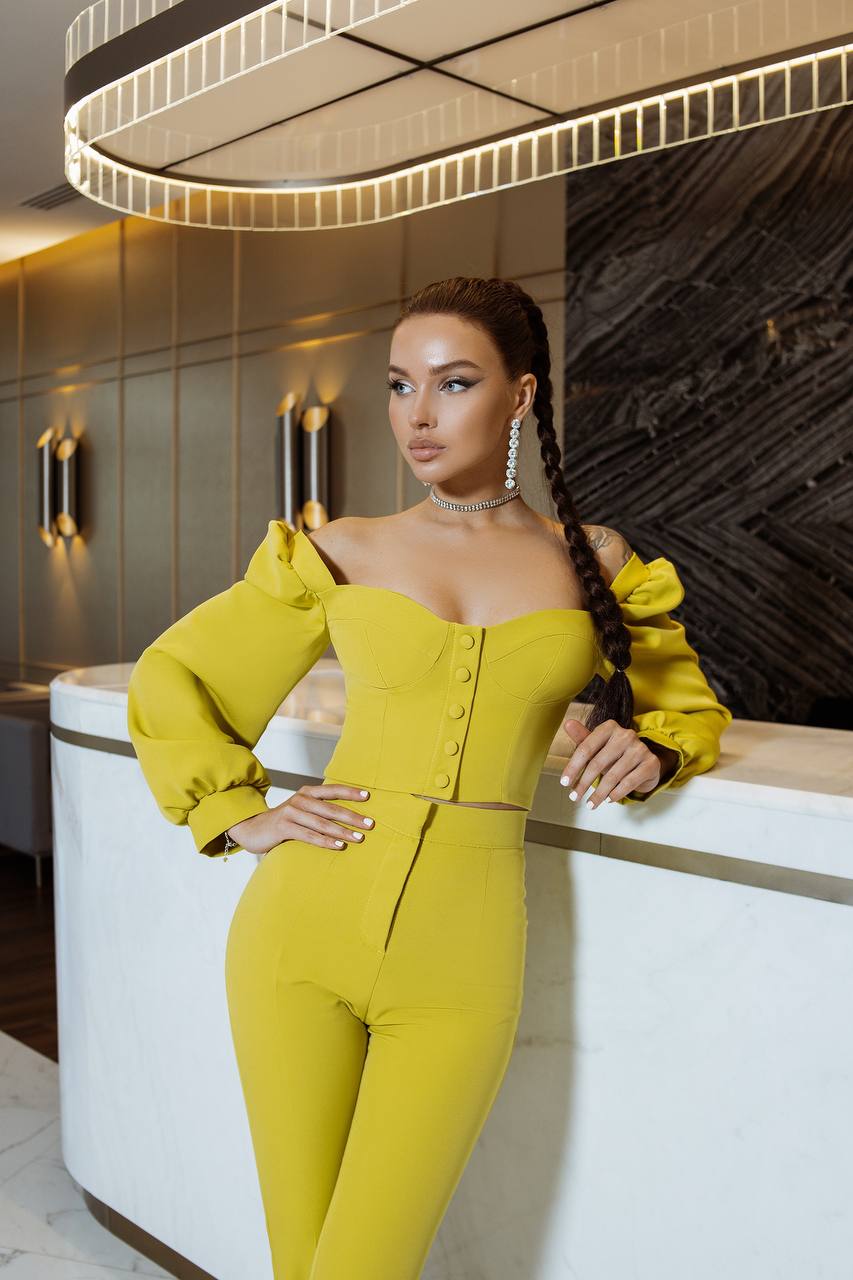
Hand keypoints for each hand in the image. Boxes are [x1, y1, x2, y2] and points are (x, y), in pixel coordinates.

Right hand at [227, 783, 374, 854]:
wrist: (253, 829)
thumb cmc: (285, 822)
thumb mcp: (302, 811)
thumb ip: (320, 810)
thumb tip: (349, 816)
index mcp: (307, 792)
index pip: (332, 790)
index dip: (350, 792)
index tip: (368, 796)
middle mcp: (300, 799)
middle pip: (331, 808)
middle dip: (352, 816)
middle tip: (370, 824)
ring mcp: (291, 812)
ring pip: (322, 823)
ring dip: (342, 831)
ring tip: (358, 838)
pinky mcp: (284, 827)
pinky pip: (309, 835)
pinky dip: (325, 841)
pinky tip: (338, 846)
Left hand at [560, 717, 678, 809]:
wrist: (644, 763)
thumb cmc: (615, 755)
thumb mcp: (597, 747)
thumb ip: (582, 738)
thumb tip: (568, 724)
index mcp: (609, 727)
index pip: (586, 748)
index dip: (573, 767)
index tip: (564, 783)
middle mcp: (626, 735)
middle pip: (598, 763)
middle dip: (584, 783)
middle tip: (575, 797)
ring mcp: (640, 748)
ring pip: (613, 776)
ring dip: (599, 794)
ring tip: (590, 804)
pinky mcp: (651, 763)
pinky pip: (629, 782)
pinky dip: (616, 793)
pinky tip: (608, 799)